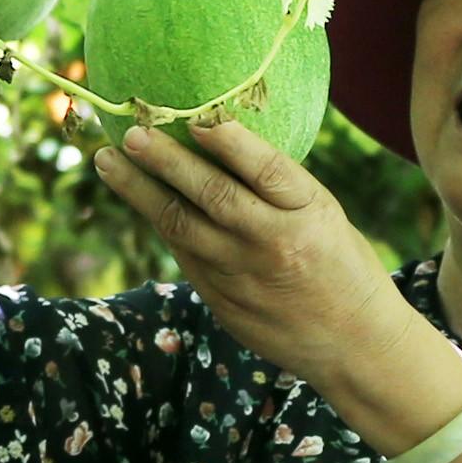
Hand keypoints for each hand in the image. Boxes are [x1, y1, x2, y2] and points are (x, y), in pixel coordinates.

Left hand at [92, 117, 398, 395]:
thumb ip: (278, 188)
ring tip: (108, 161)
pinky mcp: (222, 303)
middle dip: (166, 162)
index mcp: (310, 215)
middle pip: (213, 197)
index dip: (231, 144)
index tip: (196, 118)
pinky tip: (137, 197)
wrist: (353, 344)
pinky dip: (160, 222)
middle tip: (131, 133)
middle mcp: (275, 245)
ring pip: (183, 227)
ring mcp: (244, 278)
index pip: (268, 171)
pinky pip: (184, 254)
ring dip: (139, 192)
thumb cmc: (340, 264)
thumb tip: (213, 137)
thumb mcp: (325, 216)